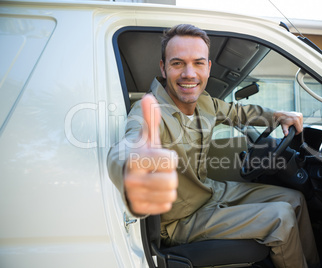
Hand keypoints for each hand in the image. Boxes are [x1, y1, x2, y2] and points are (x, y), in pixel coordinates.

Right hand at [124, 94, 177, 214]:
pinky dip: (163, 199)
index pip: (171, 161)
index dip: (169, 158)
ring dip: (167, 188)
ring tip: (155, 180)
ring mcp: (134, 195)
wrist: (120, 172)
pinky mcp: (138, 208)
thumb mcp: (146, 137)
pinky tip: (153, 191)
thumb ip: (150, 119)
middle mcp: (132, 179)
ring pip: (170, 195)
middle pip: (172, 181)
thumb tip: (149, 98)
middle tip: (157, 171)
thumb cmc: (137, 154)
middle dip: (169, 175)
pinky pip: (165, 206)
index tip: (158, 157)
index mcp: (136, 159)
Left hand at [274, 111, 302, 135]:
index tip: (294, 133)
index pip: (300, 129)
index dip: (297, 132)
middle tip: (292, 129)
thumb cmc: (283, 120)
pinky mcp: (300, 114)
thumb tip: (286, 134)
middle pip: (301, 127)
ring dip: (298, 126)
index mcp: (296, 120)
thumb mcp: (284, 126)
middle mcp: (299, 117)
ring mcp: (300, 115)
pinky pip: (301, 121)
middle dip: (297, 129)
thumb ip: (285, 131)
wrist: (281, 115)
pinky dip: (298, 123)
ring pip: (302, 124)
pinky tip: (294, 123)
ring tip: (293, 126)